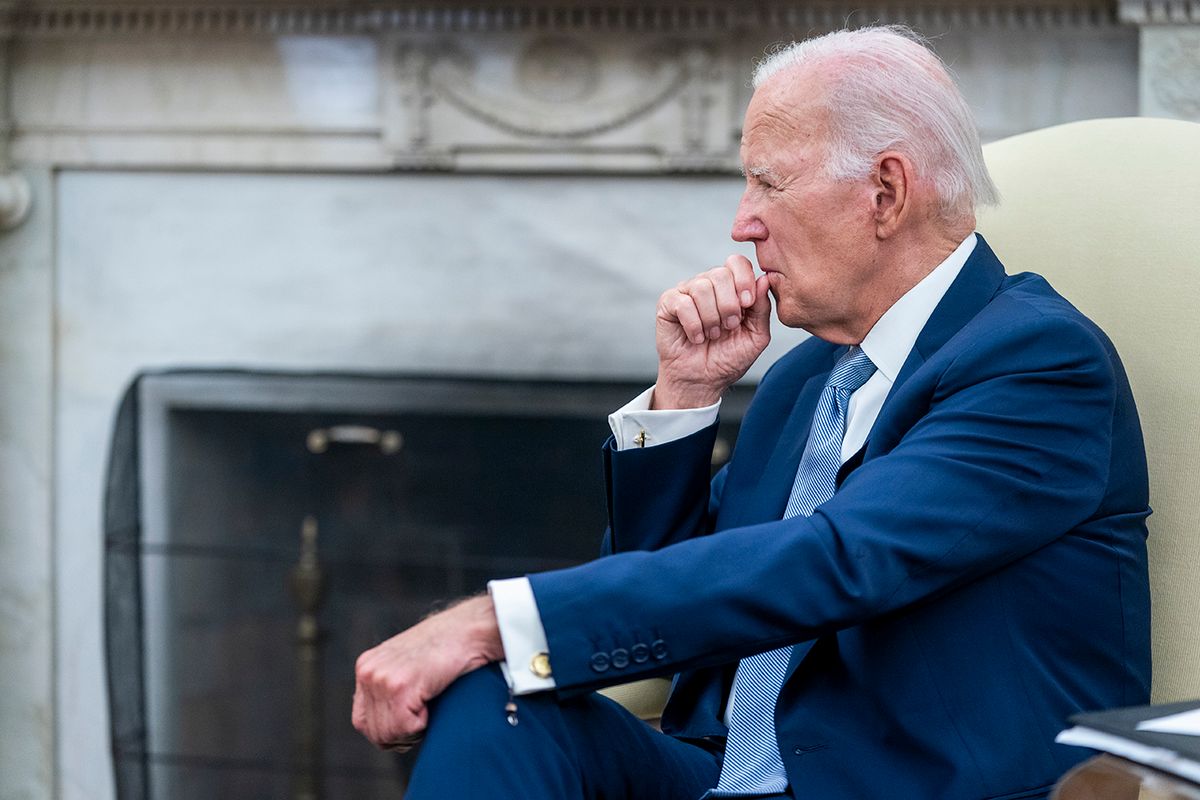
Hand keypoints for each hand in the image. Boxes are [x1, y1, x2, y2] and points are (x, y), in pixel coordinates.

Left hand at [352, 595, 503, 750]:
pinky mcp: (399, 687)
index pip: (362, 721)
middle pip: (374, 732)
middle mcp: (368, 672)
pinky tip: (432, 702)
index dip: (388, 731)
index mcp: (366, 666)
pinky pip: (404, 728)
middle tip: (425, 718)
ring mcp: (381, 678)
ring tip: (429, 708)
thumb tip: (385, 723)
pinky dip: (422, 726)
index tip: (411, 724)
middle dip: (401, 736)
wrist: (469, 628)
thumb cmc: (448, 648)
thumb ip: (390, 685)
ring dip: (412, 731)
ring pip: (388, 734)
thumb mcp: (407, 663)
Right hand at [653, 255, 771, 408]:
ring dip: (711, 318)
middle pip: (720, 273)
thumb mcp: (756, 336)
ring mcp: (686, 292)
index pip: (737, 263)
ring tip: (711, 335)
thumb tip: (764, 279)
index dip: (743, 279)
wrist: (702, 381)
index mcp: (730, 288)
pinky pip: (683, 303)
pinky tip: (696, 337)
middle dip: (728, 305)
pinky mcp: (668, 304)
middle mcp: (708, 285)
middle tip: (728, 327)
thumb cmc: (728, 359)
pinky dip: (693, 325)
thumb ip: (762, 308)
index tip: (747, 304)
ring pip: (701, 287)